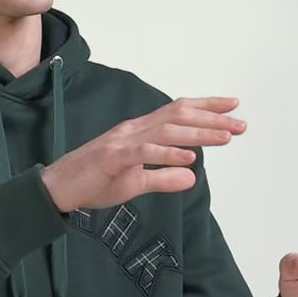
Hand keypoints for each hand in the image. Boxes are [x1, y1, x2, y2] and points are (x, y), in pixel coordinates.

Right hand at [40, 96, 245, 211]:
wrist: (57, 189)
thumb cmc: (92, 183)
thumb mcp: (135, 184)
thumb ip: (163, 178)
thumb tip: (192, 175)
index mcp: (139, 132)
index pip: (177, 112)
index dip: (206, 107)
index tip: (233, 107)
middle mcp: (133, 129)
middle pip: (178, 116)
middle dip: (212, 119)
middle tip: (240, 124)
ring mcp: (122, 141)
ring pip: (167, 130)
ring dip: (198, 134)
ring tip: (225, 137)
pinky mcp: (112, 158)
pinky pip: (145, 153)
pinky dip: (168, 154)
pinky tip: (190, 157)